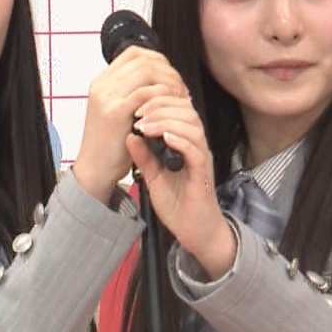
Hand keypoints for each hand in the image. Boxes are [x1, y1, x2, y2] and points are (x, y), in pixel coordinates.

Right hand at [72, 46, 186, 201]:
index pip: (134, 53)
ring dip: (168, 82)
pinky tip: (170, 107)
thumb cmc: (111, 145)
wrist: (95, 169)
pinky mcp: (115, 112)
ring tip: (178, 98)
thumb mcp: (119, 112)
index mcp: (102, 82)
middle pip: (143, 59)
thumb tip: (161, 80)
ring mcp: (106, 97)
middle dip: (168, 72)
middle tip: (181, 89)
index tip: (172, 76)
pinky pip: (145, 92)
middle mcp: (102, 85)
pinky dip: (163, 96)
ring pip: (146, 71)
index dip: (159, 60)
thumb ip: (133, 94)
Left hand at [126, 94, 235, 276]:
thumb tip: (128, 135)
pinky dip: (180, 140)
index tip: (136, 107)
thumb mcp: (152, 176)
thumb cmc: (177, 203)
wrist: (193, 230)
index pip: (177, 109)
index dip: (158, 101)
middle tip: (139, 113)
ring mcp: (201, 158)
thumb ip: (143, 156)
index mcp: (184, 142)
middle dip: (160, 106)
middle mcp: (196, 146)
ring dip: (167, 121)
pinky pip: (196, 150)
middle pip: (186, 110)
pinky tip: (165, 138)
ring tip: (146, 125)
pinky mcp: (203, 173)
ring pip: (192, 126)